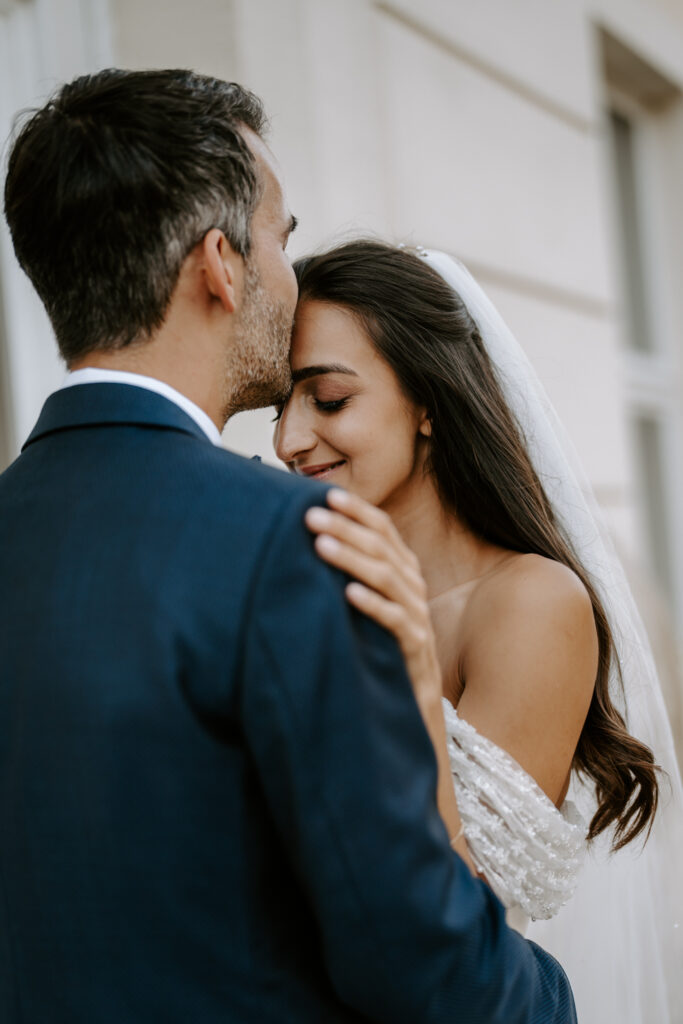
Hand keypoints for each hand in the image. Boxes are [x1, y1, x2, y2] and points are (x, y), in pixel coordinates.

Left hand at [304, 488, 441, 715]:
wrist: (410, 701)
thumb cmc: (378, 645)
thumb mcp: (365, 603)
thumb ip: (349, 573)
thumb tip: (309, 539)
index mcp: (403, 570)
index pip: (383, 528)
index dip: (357, 510)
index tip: (325, 494)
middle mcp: (413, 587)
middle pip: (380, 548)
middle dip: (345, 528)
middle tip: (310, 516)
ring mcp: (417, 616)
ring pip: (387, 578)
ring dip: (352, 560)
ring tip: (320, 547)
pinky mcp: (416, 646)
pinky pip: (396, 620)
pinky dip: (372, 605)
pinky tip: (348, 594)